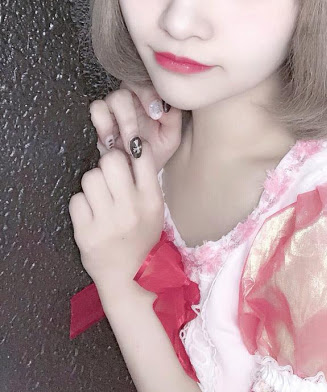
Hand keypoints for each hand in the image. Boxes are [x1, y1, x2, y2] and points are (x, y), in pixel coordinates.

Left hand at [69, 140, 163, 288]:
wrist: (128, 275)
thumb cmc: (141, 236)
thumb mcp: (154, 208)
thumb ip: (144, 180)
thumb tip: (127, 147)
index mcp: (151, 200)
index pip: (141, 155)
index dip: (131, 149)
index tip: (127, 155)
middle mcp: (130, 209)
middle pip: (111, 160)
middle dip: (107, 164)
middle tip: (109, 176)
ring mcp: (107, 222)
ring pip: (90, 177)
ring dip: (92, 184)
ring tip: (99, 197)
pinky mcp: (85, 233)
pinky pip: (76, 200)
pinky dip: (81, 204)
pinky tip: (90, 214)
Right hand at [90, 80, 181, 172]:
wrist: (138, 174)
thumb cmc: (155, 153)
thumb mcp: (171, 137)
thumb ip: (173, 117)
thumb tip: (163, 106)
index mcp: (146, 98)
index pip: (146, 81)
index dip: (149, 93)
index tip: (157, 114)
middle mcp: (127, 101)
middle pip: (126, 88)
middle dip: (133, 113)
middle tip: (139, 138)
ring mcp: (110, 110)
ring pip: (109, 100)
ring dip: (121, 123)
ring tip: (129, 145)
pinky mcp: (95, 122)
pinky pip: (95, 111)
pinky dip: (103, 125)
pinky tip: (112, 143)